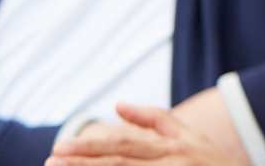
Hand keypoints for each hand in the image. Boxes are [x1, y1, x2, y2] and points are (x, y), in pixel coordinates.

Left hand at [46, 103, 246, 165]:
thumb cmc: (214, 163)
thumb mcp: (190, 137)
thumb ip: (155, 119)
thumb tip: (118, 105)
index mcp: (171, 146)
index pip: (122, 145)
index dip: (89, 147)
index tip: (59, 148)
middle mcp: (171, 162)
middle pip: (118, 163)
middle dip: (81, 163)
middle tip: (51, 159)